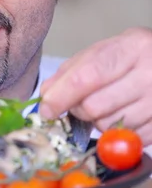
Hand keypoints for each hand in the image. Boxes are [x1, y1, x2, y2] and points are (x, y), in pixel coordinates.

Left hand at [40, 27, 151, 145]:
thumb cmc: (133, 57)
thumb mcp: (104, 51)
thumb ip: (72, 70)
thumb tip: (46, 94)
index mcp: (131, 48)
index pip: (87, 76)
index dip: (61, 96)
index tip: (47, 108)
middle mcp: (149, 74)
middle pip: (94, 107)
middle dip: (78, 110)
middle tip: (82, 103)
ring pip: (107, 126)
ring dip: (97, 122)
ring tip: (108, 105)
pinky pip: (126, 140)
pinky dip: (116, 133)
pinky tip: (123, 115)